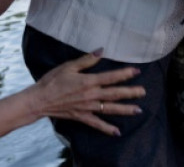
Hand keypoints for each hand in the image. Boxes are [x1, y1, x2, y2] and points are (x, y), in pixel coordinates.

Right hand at [29, 52, 145, 136]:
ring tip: (138, 110)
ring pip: (110, 108)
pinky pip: (97, 123)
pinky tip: (117, 132)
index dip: (125, 74)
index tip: (137, 71)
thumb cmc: (53, 80)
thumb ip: (87, 60)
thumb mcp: (69, 66)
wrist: (39, 99)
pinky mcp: (82, 116)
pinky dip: (107, 128)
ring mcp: (88, 107)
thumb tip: (101, 50)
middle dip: (131, 92)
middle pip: (115, 93)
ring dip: (125, 109)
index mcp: (88, 81)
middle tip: (144, 92)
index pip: (111, 77)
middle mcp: (91, 95)